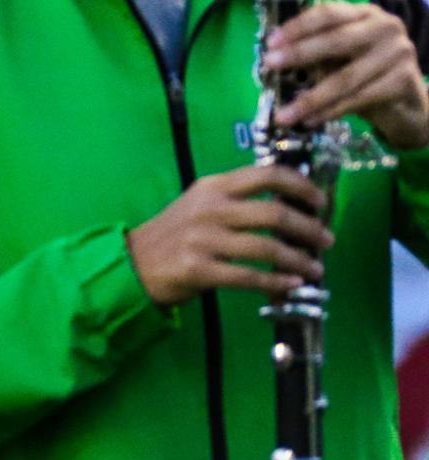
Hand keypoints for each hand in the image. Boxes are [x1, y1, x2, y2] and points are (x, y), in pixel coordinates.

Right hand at [126, 165, 332, 306]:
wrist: (134, 262)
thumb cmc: (175, 232)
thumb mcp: (201, 204)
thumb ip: (237, 201)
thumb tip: (289, 207)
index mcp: (213, 187)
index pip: (266, 175)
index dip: (300, 186)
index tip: (320, 201)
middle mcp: (209, 209)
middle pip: (273, 213)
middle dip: (309, 228)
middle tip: (326, 239)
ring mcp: (203, 239)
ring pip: (266, 249)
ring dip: (298, 260)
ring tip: (315, 268)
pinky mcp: (199, 269)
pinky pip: (248, 277)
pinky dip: (276, 282)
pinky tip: (292, 285)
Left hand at [265, 1, 428, 148]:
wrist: (406, 98)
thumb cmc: (363, 68)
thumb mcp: (340, 53)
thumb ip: (316, 51)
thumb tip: (276, 60)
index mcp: (363, 13)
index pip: (328, 13)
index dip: (298, 26)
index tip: (271, 42)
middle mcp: (384, 27)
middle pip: (336, 40)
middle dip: (300, 53)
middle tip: (270, 65)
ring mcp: (398, 53)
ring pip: (346, 77)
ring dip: (311, 97)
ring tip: (284, 113)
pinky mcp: (404, 81)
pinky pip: (359, 98)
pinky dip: (330, 111)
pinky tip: (310, 120)